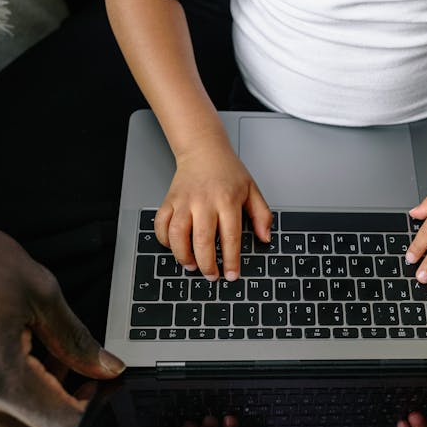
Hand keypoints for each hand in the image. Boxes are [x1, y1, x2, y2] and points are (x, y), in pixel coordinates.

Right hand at [0, 210, 124, 426]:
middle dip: (63, 417)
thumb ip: (78, 340)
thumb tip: (107, 368)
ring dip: (32, 416)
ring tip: (39, 366)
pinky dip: (3, 410)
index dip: (92, 410)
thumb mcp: (41, 295)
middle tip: (73, 376)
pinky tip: (11, 368)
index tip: (98, 387)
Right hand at [154, 134, 271, 281]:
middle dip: (207, 264)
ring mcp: (184, 202)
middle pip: (202, 240)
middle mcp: (204, 202)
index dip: (231, 260)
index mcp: (227, 200)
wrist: (203, 150)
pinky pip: (161, 225)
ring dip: (183, 255)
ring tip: (192, 266)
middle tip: (212, 276)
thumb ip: (262, 215)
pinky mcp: (169, 201)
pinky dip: (165, 241)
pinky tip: (175, 248)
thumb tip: (265, 238)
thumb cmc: (228, 172)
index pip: (230, 237)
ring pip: (177, 235)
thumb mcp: (252, 190)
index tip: (232, 275)